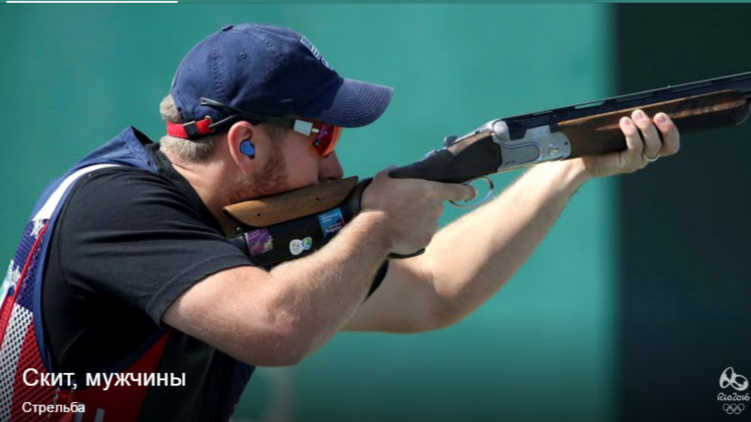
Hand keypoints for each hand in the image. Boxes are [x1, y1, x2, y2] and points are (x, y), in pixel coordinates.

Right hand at [361, 168, 475, 254]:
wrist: (374, 232)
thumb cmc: (380, 202)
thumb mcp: (383, 178)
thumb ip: (394, 172)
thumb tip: (396, 171)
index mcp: (431, 191)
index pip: (458, 190)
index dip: (466, 190)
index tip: (472, 191)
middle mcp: (437, 210)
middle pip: (435, 205)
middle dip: (424, 205)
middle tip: (405, 205)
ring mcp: (432, 227)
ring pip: (427, 221)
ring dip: (417, 219)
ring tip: (398, 219)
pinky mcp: (425, 241)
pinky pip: (421, 234)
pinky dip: (413, 233)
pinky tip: (399, 230)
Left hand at [580, 109, 680, 177]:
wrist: (581, 156)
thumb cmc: (602, 137)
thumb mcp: (620, 124)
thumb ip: (633, 116)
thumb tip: (641, 101)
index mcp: (651, 144)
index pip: (671, 142)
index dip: (673, 130)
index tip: (667, 112)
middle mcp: (648, 154)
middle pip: (668, 146)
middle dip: (667, 128)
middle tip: (659, 114)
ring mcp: (638, 161)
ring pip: (652, 146)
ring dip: (647, 128)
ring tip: (636, 113)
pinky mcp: (627, 164)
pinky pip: (635, 149)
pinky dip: (631, 133)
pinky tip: (624, 121)